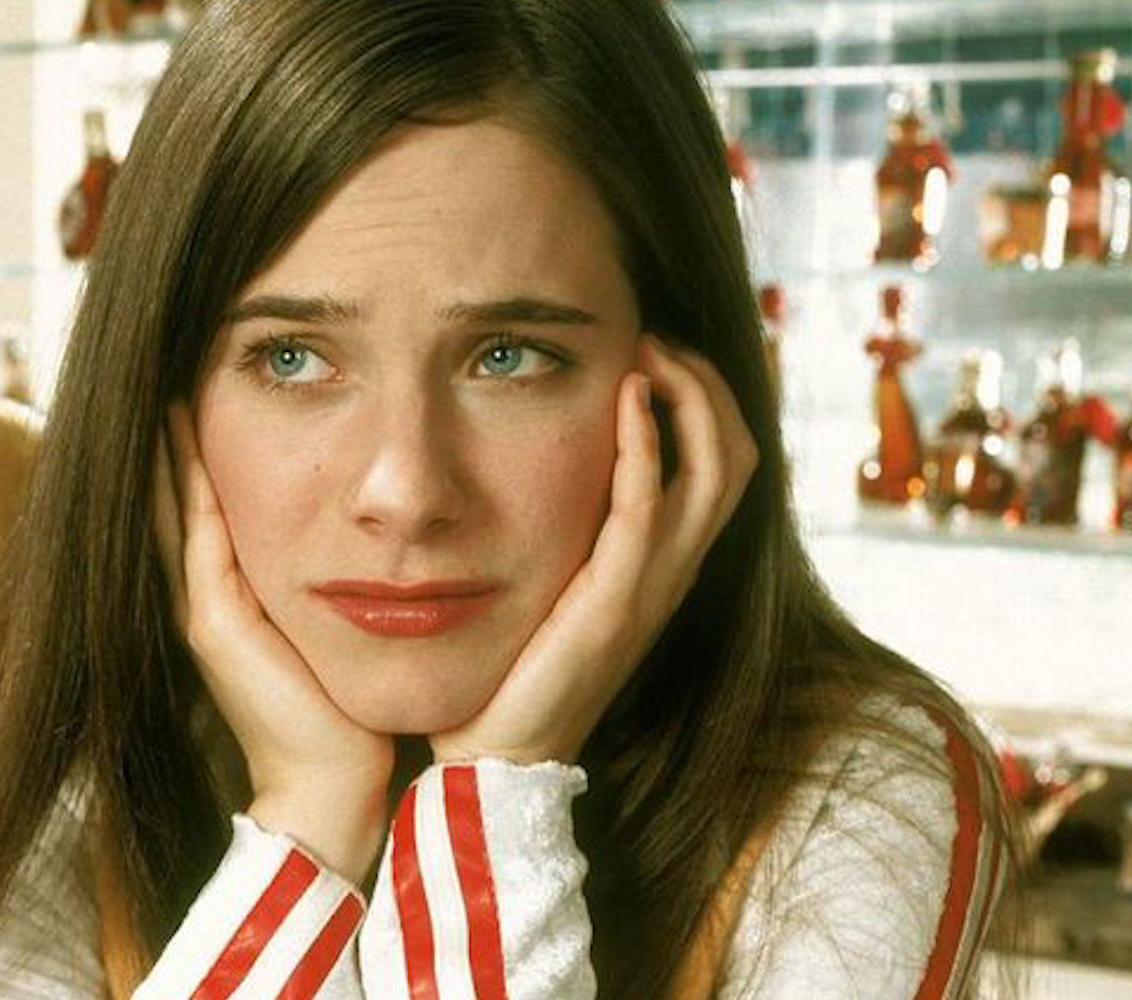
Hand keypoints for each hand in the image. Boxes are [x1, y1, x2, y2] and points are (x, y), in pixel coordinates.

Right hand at [158, 405, 391, 876]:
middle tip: (165, 369)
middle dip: (169, 437)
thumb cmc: (350, 716)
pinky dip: (186, 481)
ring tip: (163, 383)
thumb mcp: (338, 629)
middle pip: (176, 498)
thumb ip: (338, 582)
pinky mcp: (214, 621)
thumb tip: (378, 528)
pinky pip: (197, 534)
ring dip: (166, 446)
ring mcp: (203, 608)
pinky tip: (183, 432)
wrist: (336, 788)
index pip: (208, 507)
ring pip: (175, 506)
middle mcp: (207, 597)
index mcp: (235, 599)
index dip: (197, 452)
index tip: (199, 389)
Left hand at [431, 336, 757, 764]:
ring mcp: (652, 588)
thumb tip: (534, 457)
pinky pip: (648, 509)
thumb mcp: (551, 577)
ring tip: (648, 350)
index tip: (655, 347)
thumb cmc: (512, 667)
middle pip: (739, 452)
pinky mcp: (614, 604)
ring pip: (717, 470)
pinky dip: (646, 445)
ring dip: (688, 396)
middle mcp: (673, 571)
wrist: (498, 753)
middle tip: (655, 335)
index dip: (707, 397)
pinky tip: (625, 398)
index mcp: (663, 564)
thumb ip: (565, 525)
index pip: (723, 461)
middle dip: (708, 382)